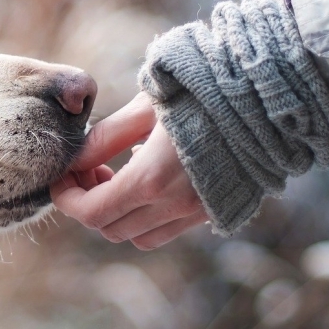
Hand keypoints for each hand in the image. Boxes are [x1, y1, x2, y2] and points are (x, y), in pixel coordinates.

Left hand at [51, 92, 207, 249]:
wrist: (268, 98)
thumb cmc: (202, 91)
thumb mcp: (145, 107)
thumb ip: (105, 138)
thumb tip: (74, 159)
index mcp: (152, 179)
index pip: (91, 212)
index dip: (66, 198)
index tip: (61, 176)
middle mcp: (175, 206)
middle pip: (110, 228)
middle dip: (88, 203)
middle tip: (88, 169)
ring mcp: (197, 212)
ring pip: (138, 236)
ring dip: (117, 214)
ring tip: (115, 175)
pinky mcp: (215, 211)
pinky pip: (167, 229)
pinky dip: (146, 216)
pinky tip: (148, 178)